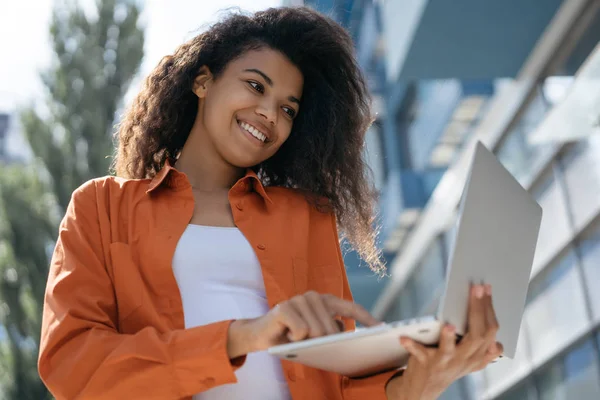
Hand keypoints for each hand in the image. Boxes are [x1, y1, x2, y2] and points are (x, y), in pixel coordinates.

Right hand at [227, 291, 380, 357]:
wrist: (261, 334)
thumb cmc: (292, 335)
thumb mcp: (316, 334)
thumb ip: (333, 331)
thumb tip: (351, 336)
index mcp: (325, 301)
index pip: (351, 307)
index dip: (367, 318)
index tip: (383, 328)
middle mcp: (314, 296)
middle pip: (332, 328)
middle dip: (323, 341)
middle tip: (307, 341)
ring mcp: (299, 299)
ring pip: (317, 331)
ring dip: (306, 341)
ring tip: (294, 337)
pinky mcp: (285, 307)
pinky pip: (302, 331)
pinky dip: (294, 339)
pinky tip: (287, 335)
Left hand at [386, 284, 502, 399]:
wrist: (426, 388)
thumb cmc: (449, 364)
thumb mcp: (470, 360)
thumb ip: (485, 350)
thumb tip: (498, 339)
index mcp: (477, 355)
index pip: (490, 330)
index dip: (489, 308)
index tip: (485, 286)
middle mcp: (464, 359)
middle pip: (477, 335)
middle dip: (478, 310)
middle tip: (476, 288)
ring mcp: (445, 362)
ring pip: (450, 350)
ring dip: (449, 338)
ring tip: (448, 326)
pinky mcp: (425, 363)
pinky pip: (419, 354)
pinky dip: (411, 346)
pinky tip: (403, 338)